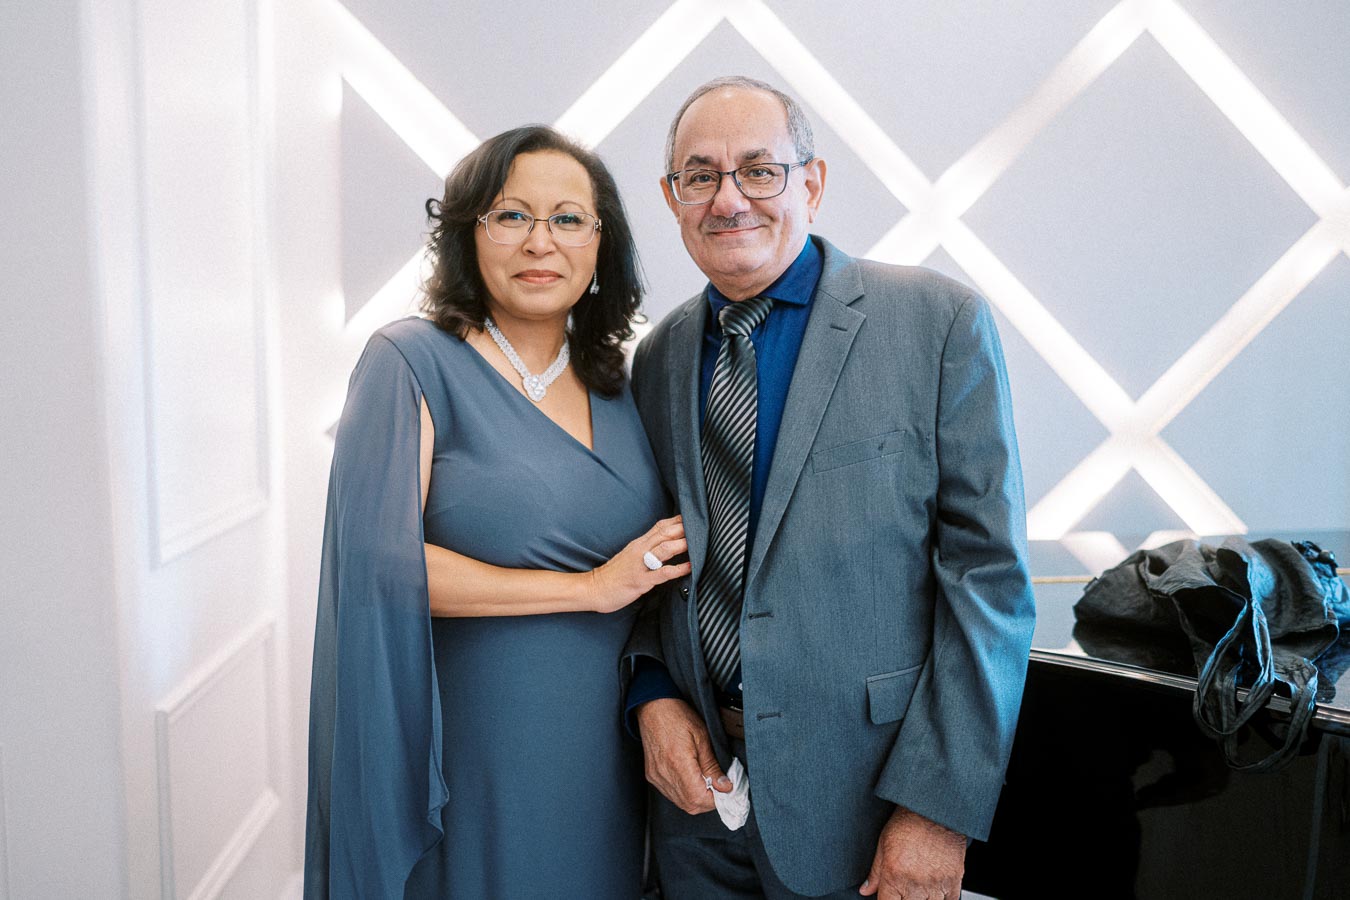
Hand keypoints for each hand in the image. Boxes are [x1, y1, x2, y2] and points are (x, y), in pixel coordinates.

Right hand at [586, 516, 690, 613]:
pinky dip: (677, 569)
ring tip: (698, 542)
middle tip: (701, 525)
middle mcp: (640, 550)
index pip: (660, 526)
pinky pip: (662, 573)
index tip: (694, 516)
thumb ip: (646, 547)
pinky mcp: (640, 581)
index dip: (678, 520)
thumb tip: (665, 542)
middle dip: (683, 529)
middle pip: (664, 533)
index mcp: (639, 543)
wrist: (594, 588)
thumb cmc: (615, 574)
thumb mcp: (630, 555)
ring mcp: (640, 565)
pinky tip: (690, 567)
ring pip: (663, 549)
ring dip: (681, 544)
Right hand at [635, 697, 731, 813]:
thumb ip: (713, 765)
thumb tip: (725, 786)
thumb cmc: (677, 716)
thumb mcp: (702, 737)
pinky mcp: (652, 775)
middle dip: (708, 801)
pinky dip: (685, 793)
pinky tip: (692, 779)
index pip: (698, 798)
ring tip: (706, 782)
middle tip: (719, 786)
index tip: (726, 790)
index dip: (715, 799)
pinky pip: (671, 794)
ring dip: (697, 798)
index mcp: (678, 763)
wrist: (653, 707)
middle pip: (690, 805)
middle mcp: (664, 773)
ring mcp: (656, 776)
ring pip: (680, 802)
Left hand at [859, 807, 965, 898]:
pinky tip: (935, 889)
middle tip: (904, 890)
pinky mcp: (954, 880)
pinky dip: (942, 899)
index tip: (890, 895)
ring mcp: (936, 884)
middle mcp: (915, 883)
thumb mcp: (884, 842)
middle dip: (904, 899)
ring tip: (919, 888)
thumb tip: (865, 890)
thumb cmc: (908, 821)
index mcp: (894, 874)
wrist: (935, 808)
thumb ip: (875, 871)